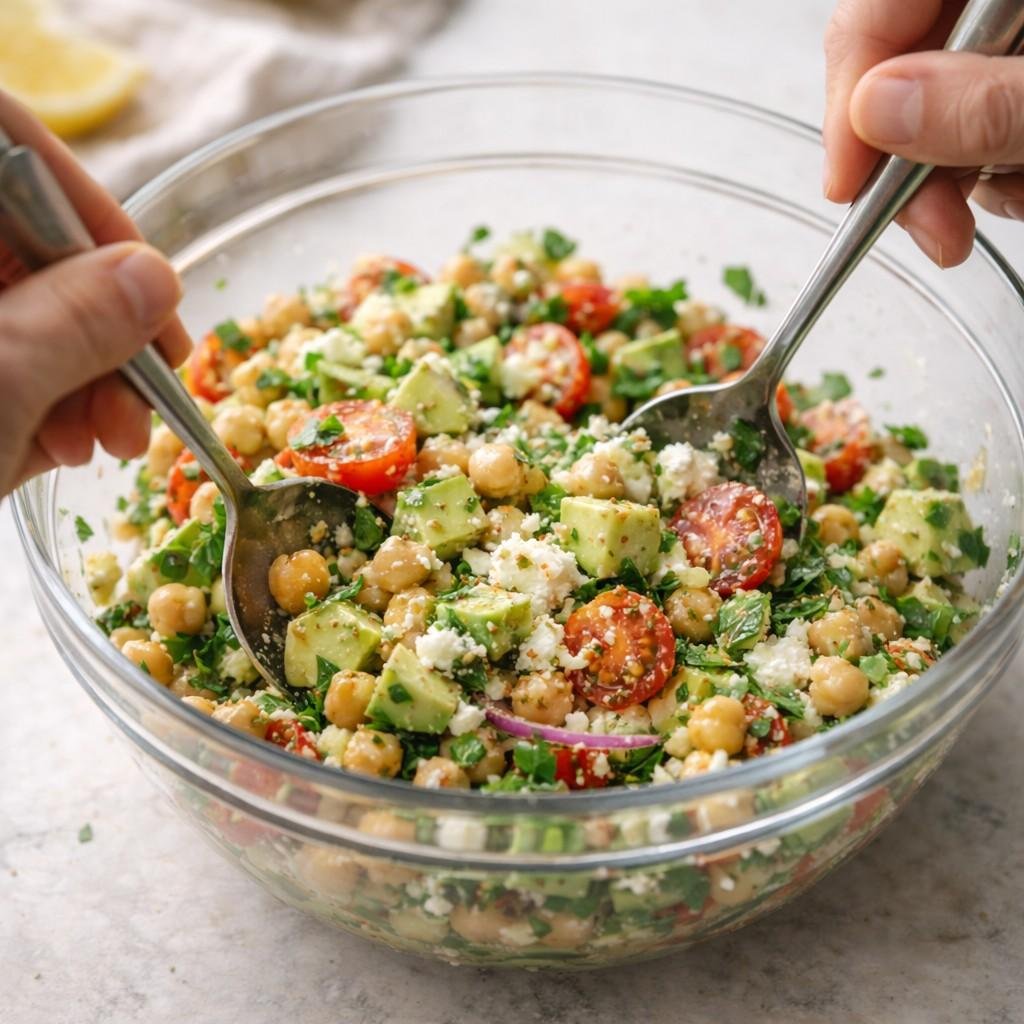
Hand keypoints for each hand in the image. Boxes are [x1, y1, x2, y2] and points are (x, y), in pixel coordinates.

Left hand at [0, 91, 189, 497]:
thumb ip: (78, 321)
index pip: (0, 136)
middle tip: (143, 395)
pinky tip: (61, 446)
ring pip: (10, 305)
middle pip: (16, 237)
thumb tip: (156, 277)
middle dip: (95, 319)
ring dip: (78, 373)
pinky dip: (34, 398)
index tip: (149, 292)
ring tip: (107, 442)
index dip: (87, 206)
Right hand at [824, 0, 1023, 266]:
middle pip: (893, 70)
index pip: (874, 14)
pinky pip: (966, 128)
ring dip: (954, 176)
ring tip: (1017, 191)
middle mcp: (990, 6)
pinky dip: (988, 171)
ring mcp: (1001, 44)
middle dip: (906, 161)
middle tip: (937, 230)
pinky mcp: (1005, 84)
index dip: (848, 101)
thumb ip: (982, 103)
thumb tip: (875, 113)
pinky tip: (1022, 176)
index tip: (847, 186)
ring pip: (928, 112)